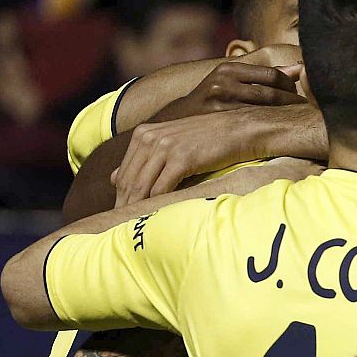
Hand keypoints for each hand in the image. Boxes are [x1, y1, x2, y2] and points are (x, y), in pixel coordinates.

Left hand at [113, 104, 312, 206]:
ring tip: (137, 225)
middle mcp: (150, 138)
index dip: (121, 197)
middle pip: (129, 180)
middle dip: (125, 205)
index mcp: (144, 134)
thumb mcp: (173, 142)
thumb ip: (144, 157)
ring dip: (138, 208)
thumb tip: (114, 178)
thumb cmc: (211, 138)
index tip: (121, 215)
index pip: (124, 172)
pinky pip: (161, 187)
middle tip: (123, 227)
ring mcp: (165, 147)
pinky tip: (158, 214)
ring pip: (142, 186)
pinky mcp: (182, 158)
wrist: (242, 129)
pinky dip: (157, 203)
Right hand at [187, 49, 303, 114]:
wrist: (181, 116)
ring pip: (263, 109)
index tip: (299, 93)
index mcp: (230, 69)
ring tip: (296, 117)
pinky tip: (278, 127)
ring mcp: (220, 102)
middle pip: (270, 93)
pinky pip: (251, 122)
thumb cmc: (215, 96)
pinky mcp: (218, 120)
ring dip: (284, 113)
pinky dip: (269, 123)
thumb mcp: (233, 78)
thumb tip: (300, 68)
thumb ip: (265, 74)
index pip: (272, 75)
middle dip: (291, 101)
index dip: (290, 85)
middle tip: (304, 109)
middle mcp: (223, 82)